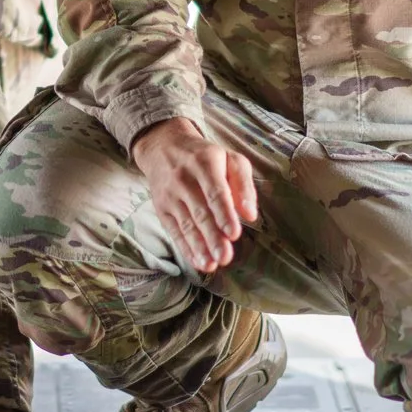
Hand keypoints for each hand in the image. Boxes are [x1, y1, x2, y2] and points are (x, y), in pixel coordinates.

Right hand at [130, 118, 259, 274]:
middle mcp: (184, 179)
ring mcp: (170, 194)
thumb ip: (243, 185)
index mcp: (205, 163)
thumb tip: (250, 215)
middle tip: (224, 257)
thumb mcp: (230, 159)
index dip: (224, 214)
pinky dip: (185, 247)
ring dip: (199, 246)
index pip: (215, 192)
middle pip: (200, 212)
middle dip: (212, 237)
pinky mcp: (161, 208)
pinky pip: (173, 230)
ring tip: (211, 265)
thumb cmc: (205, 157)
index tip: (234, 234)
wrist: (163, 147)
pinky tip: (197, 261)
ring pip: (186, 224)